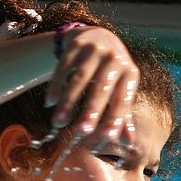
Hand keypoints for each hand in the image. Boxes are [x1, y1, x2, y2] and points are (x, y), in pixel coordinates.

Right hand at [44, 26, 139, 144]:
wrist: (99, 37)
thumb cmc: (112, 73)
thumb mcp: (121, 90)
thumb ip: (124, 116)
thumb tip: (129, 143)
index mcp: (130, 73)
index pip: (123, 99)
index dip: (116, 118)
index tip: (108, 137)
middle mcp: (114, 59)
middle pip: (101, 88)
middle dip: (91, 111)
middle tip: (81, 131)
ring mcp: (95, 50)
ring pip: (80, 79)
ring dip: (68, 102)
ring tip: (58, 123)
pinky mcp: (77, 45)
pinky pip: (64, 67)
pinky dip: (56, 86)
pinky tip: (50, 103)